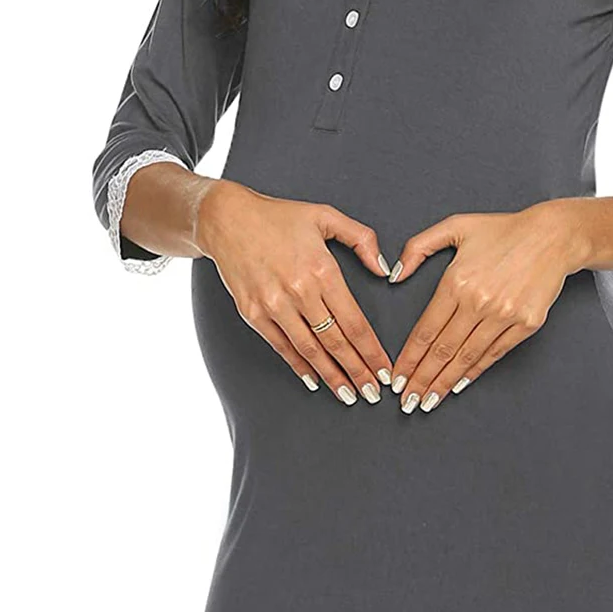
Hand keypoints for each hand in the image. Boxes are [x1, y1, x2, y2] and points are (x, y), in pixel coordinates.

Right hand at [196, 180, 393, 404]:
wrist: (227, 219)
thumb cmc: (278, 217)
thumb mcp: (326, 216)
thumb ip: (361, 239)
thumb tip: (384, 270)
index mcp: (321, 270)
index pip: (354, 322)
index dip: (372, 351)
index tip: (385, 369)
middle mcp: (298, 291)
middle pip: (335, 342)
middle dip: (357, 372)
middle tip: (373, 393)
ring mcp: (273, 305)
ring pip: (310, 350)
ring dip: (331, 376)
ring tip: (349, 394)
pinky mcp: (252, 313)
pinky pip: (281, 346)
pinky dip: (299, 366)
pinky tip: (315, 380)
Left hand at [387, 204, 577, 412]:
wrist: (553, 235)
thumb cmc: (504, 230)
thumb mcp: (456, 226)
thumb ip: (418, 247)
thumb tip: (394, 275)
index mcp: (457, 281)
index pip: (426, 330)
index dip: (409, 358)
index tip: (397, 377)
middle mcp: (479, 302)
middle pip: (442, 351)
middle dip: (421, 380)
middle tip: (407, 401)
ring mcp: (504, 315)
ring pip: (467, 357)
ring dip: (444, 383)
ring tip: (429, 401)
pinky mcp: (526, 324)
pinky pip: (494, 354)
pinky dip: (475, 372)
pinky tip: (459, 384)